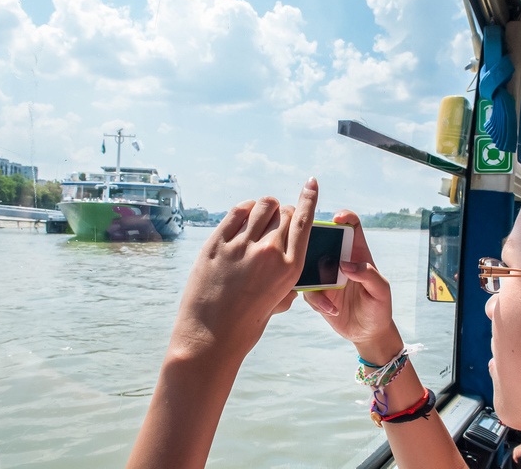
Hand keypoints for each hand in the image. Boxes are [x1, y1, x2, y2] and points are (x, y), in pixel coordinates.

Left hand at [172, 178, 317, 357]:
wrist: (209, 338)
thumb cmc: (246, 325)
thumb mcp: (277, 303)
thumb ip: (286, 282)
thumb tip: (289, 270)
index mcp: (289, 269)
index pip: (304, 222)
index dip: (309, 198)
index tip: (311, 183)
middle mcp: (268, 253)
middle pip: (284, 212)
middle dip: (285, 211)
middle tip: (277, 220)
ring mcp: (240, 246)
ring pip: (261, 205)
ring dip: (265, 207)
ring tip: (261, 216)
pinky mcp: (216, 244)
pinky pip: (236, 212)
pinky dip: (244, 209)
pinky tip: (245, 215)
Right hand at [303, 210, 401, 362]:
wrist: (368, 333)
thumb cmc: (379, 308)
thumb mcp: (381, 291)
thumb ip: (369, 274)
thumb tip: (346, 265)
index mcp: (357, 253)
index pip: (351, 226)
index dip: (344, 216)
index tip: (337, 219)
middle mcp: (339, 260)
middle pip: (322, 238)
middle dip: (313, 240)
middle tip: (315, 255)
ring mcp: (325, 275)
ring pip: (307, 264)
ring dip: (311, 276)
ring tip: (326, 295)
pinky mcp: (316, 292)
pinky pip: (306, 289)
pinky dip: (315, 299)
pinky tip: (331, 310)